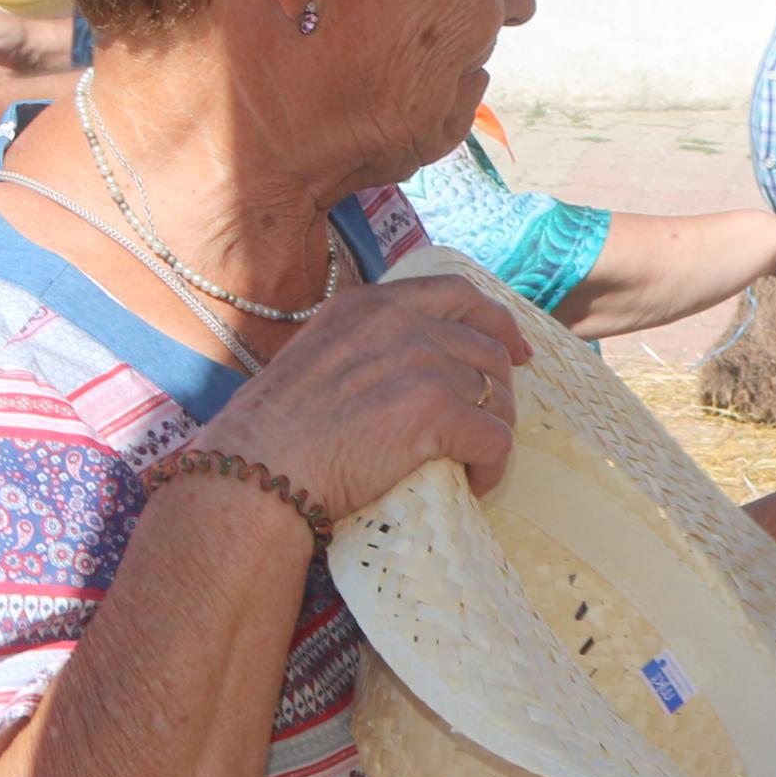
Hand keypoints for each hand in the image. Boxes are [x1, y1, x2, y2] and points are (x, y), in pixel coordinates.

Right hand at [202, 274, 527, 521]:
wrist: (259, 466)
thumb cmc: (274, 429)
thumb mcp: (319, 353)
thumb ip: (368, 346)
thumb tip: (414, 367)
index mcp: (372, 304)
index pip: (457, 294)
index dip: (496, 323)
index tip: (515, 352)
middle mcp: (401, 323)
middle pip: (486, 348)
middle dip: (500, 388)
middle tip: (494, 422)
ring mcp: (422, 363)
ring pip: (494, 395)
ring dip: (494, 430)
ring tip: (474, 459)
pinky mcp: (436, 410)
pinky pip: (494, 439)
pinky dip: (492, 466)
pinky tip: (474, 482)